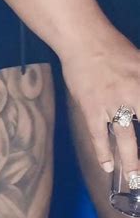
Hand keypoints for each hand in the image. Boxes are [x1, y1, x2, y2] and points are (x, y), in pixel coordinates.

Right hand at [61, 28, 139, 178]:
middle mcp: (132, 95)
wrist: (83, 39)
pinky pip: (99, 136)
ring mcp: (111, 104)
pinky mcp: (92, 108)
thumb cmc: (113, 48)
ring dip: (132, 161)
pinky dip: (103, 153)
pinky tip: (107, 166)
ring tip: (136, 178)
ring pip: (126, 140)